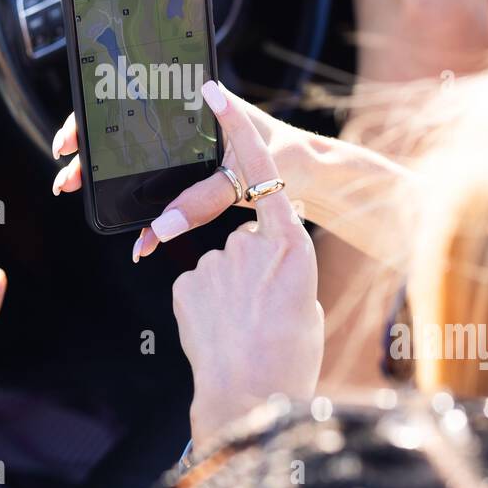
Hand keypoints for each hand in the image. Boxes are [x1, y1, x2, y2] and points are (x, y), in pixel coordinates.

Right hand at [50, 85, 313, 261]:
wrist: (309, 173)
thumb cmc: (284, 157)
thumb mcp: (246, 175)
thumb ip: (206, 199)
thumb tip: (162, 226)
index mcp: (193, 103)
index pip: (132, 97)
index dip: (95, 114)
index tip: (74, 137)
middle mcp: (183, 120)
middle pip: (121, 126)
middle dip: (86, 147)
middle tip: (66, 170)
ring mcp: (183, 145)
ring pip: (131, 154)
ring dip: (99, 171)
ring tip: (72, 185)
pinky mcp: (190, 171)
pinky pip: (153, 183)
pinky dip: (136, 202)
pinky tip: (132, 227)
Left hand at [171, 82, 322, 446]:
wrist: (254, 397)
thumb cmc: (290, 351)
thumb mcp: (302, 294)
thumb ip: (282, 259)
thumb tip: (263, 251)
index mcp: (292, 244)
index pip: (263, 171)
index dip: (237, 129)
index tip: (212, 90)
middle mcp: (252, 244)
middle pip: (243, 235)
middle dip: (249, 267)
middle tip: (262, 308)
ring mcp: (215, 261)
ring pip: (218, 262)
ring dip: (228, 289)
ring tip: (243, 326)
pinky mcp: (186, 283)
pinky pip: (198, 283)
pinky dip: (208, 303)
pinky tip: (221, 328)